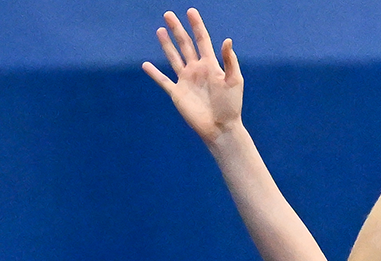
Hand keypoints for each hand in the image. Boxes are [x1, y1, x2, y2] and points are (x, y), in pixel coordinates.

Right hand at [142, 9, 241, 143]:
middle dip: (177, 30)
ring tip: (160, 30)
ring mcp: (186, 80)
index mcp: (211, 65)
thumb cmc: (231, 106)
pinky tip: (146, 65)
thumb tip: (227, 40)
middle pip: (185, 45)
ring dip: (166, 44)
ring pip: (173, 57)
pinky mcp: (177, 93)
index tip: (191, 11)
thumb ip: (230, 61)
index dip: (197, 26)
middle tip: (168, 14)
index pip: (202, 40)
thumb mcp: (234, 81)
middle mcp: (197, 70)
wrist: (221, 127)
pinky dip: (154, 73)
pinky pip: (163, 80)